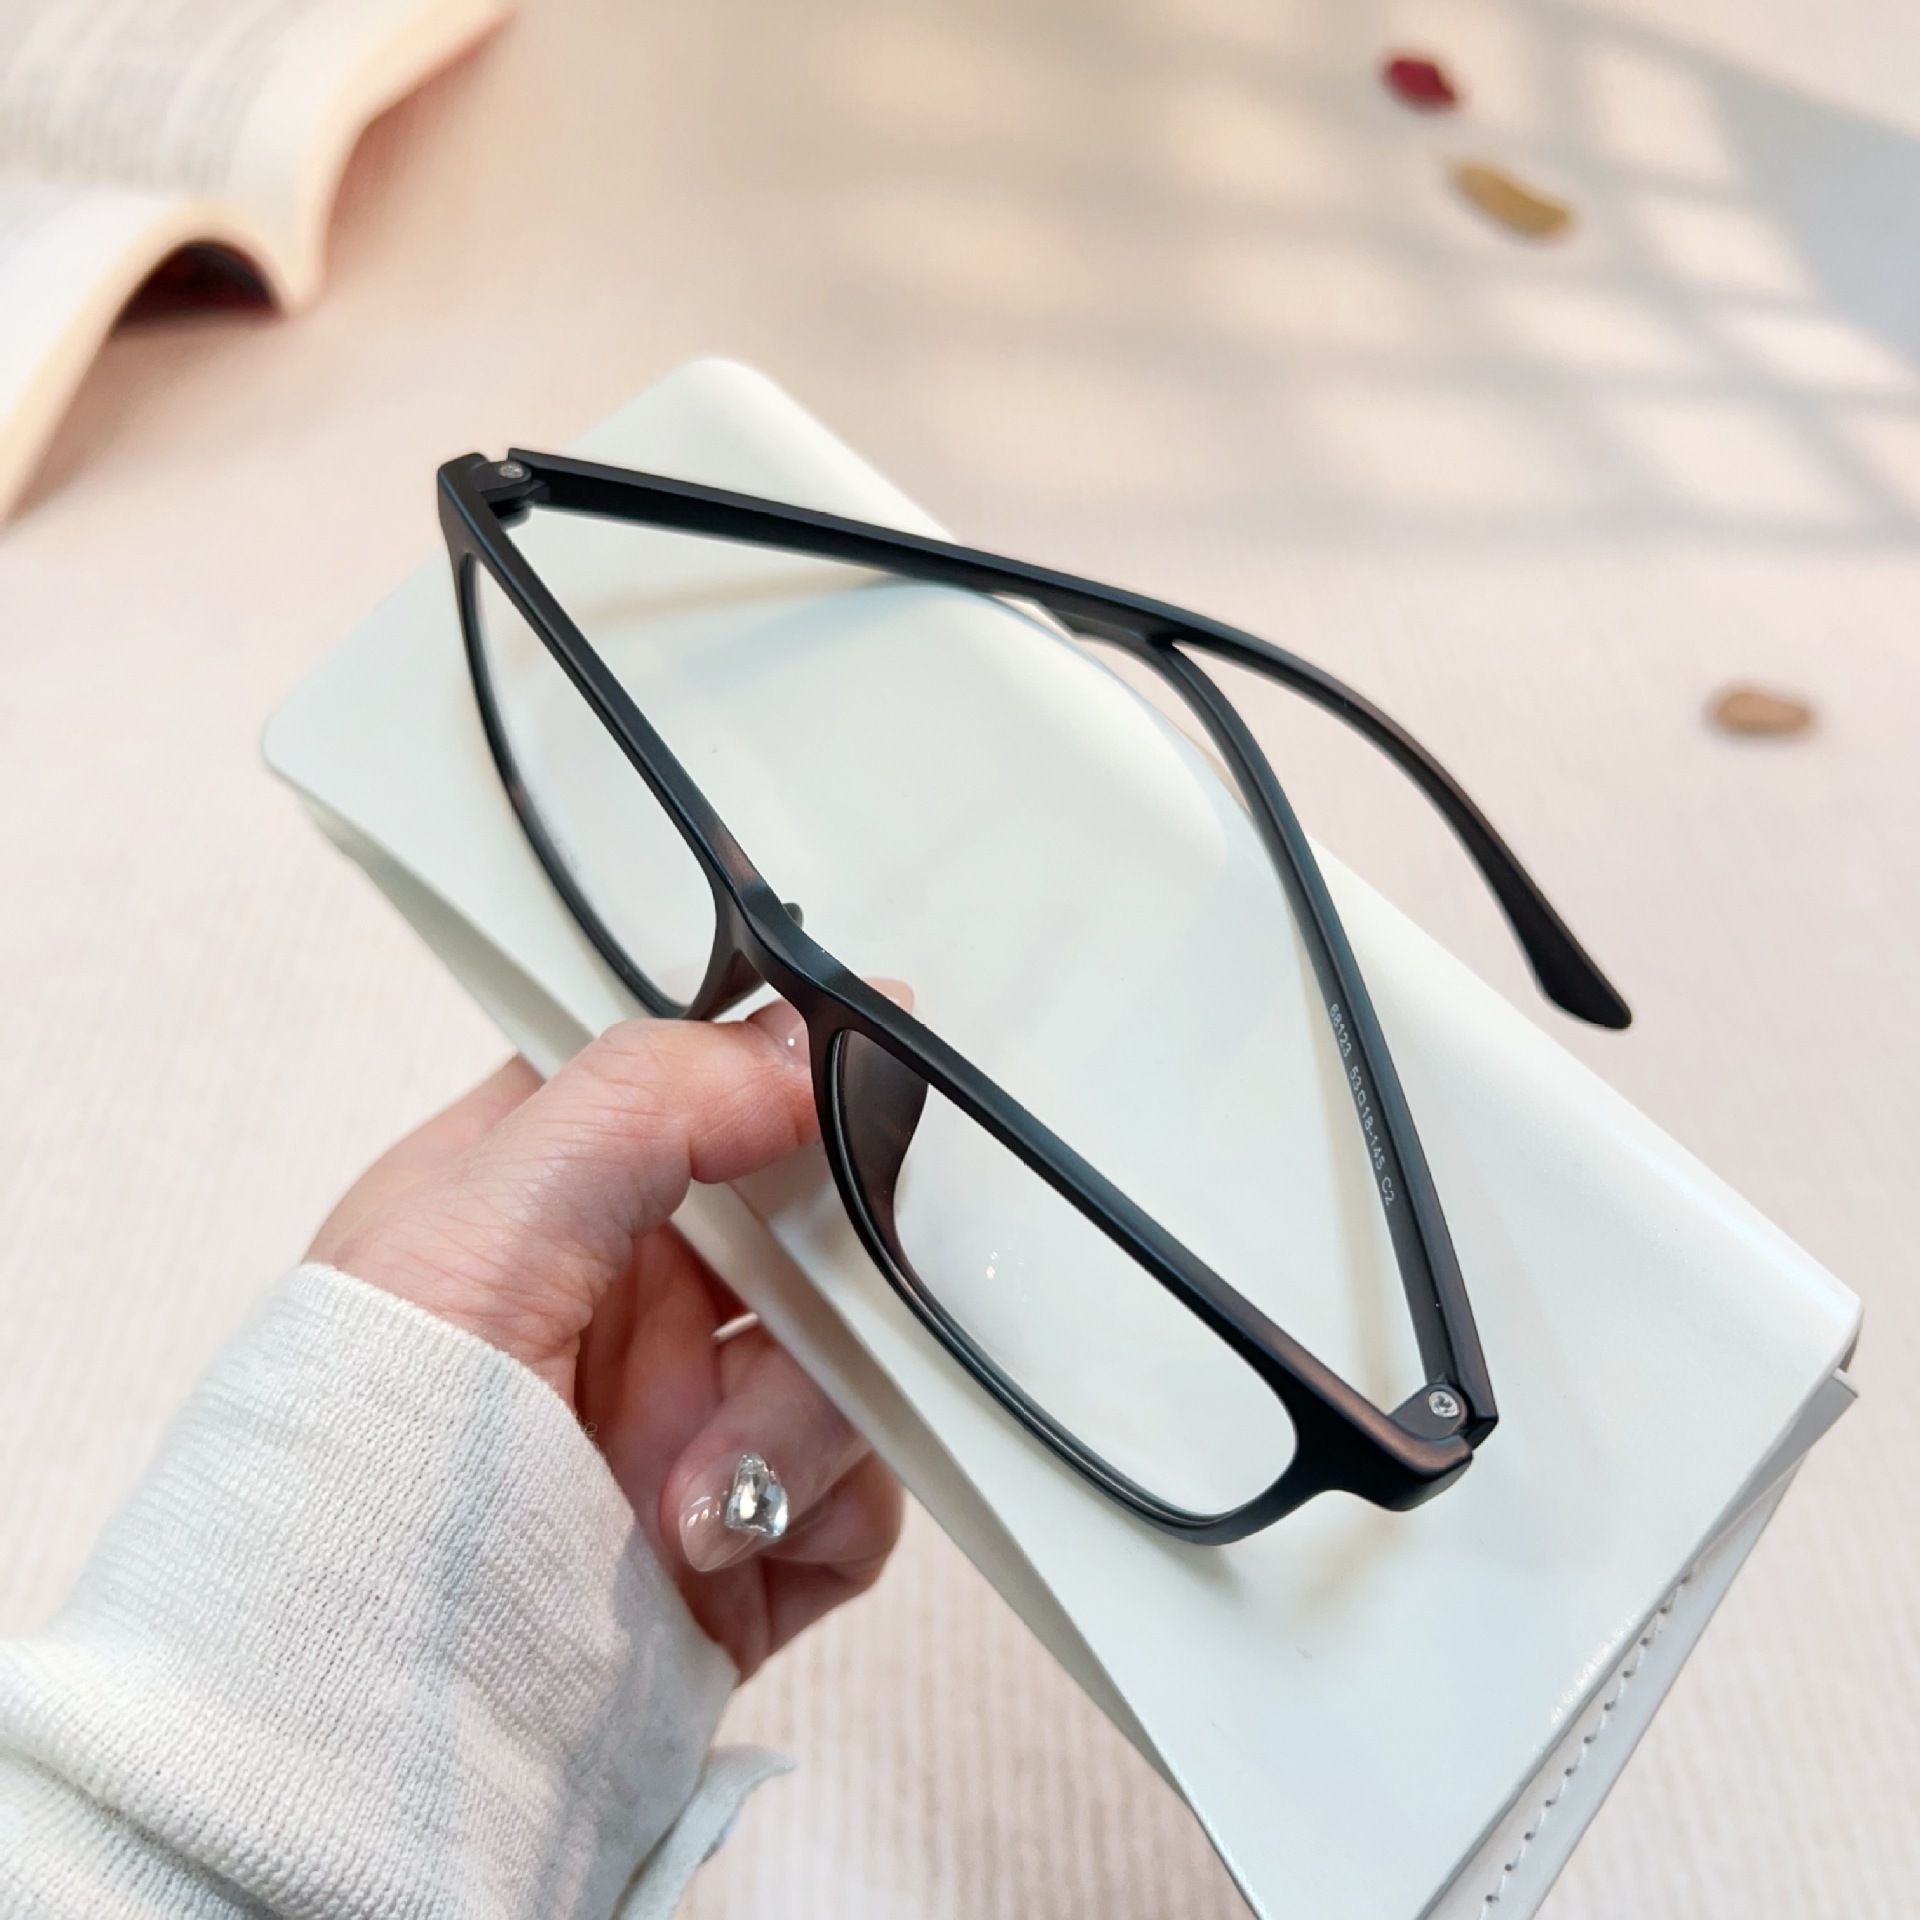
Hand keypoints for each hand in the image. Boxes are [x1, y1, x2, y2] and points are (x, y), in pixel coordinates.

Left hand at [306, 1008, 903, 1676]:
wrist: (354, 1743)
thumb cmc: (349, 1479)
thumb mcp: (467, 1239)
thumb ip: (637, 1107)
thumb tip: (796, 1044)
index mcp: (541, 1197)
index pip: (691, 1089)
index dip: (778, 1080)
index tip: (842, 1089)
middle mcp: (625, 1301)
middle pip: (803, 1224)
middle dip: (816, 1276)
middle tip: (797, 1304)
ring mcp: (691, 1419)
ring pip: (847, 1355)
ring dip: (794, 1418)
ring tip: (692, 1486)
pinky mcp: (747, 1534)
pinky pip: (865, 1484)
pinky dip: (818, 1510)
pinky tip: (718, 1540)